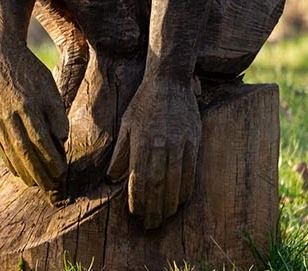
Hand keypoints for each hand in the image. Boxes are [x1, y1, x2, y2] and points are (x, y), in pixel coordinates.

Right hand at [0, 48, 68, 191]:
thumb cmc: (30, 72)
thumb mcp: (49, 88)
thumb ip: (56, 115)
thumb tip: (60, 141)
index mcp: (28, 108)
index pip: (42, 142)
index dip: (52, 161)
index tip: (62, 174)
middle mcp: (10, 116)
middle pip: (25, 153)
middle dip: (39, 174)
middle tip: (50, 189)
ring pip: (11, 152)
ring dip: (24, 172)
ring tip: (36, 185)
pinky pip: (0, 146)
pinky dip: (9, 161)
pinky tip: (18, 172)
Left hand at [108, 77, 200, 228]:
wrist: (170, 81)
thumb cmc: (143, 103)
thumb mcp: (126, 124)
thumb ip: (121, 152)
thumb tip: (113, 178)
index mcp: (141, 142)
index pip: (139, 178)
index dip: (137, 199)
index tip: (135, 213)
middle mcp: (161, 145)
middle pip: (158, 185)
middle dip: (153, 208)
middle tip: (150, 225)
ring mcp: (180, 144)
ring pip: (175, 182)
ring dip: (169, 204)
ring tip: (164, 218)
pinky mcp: (194, 141)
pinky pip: (191, 172)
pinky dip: (185, 189)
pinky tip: (181, 201)